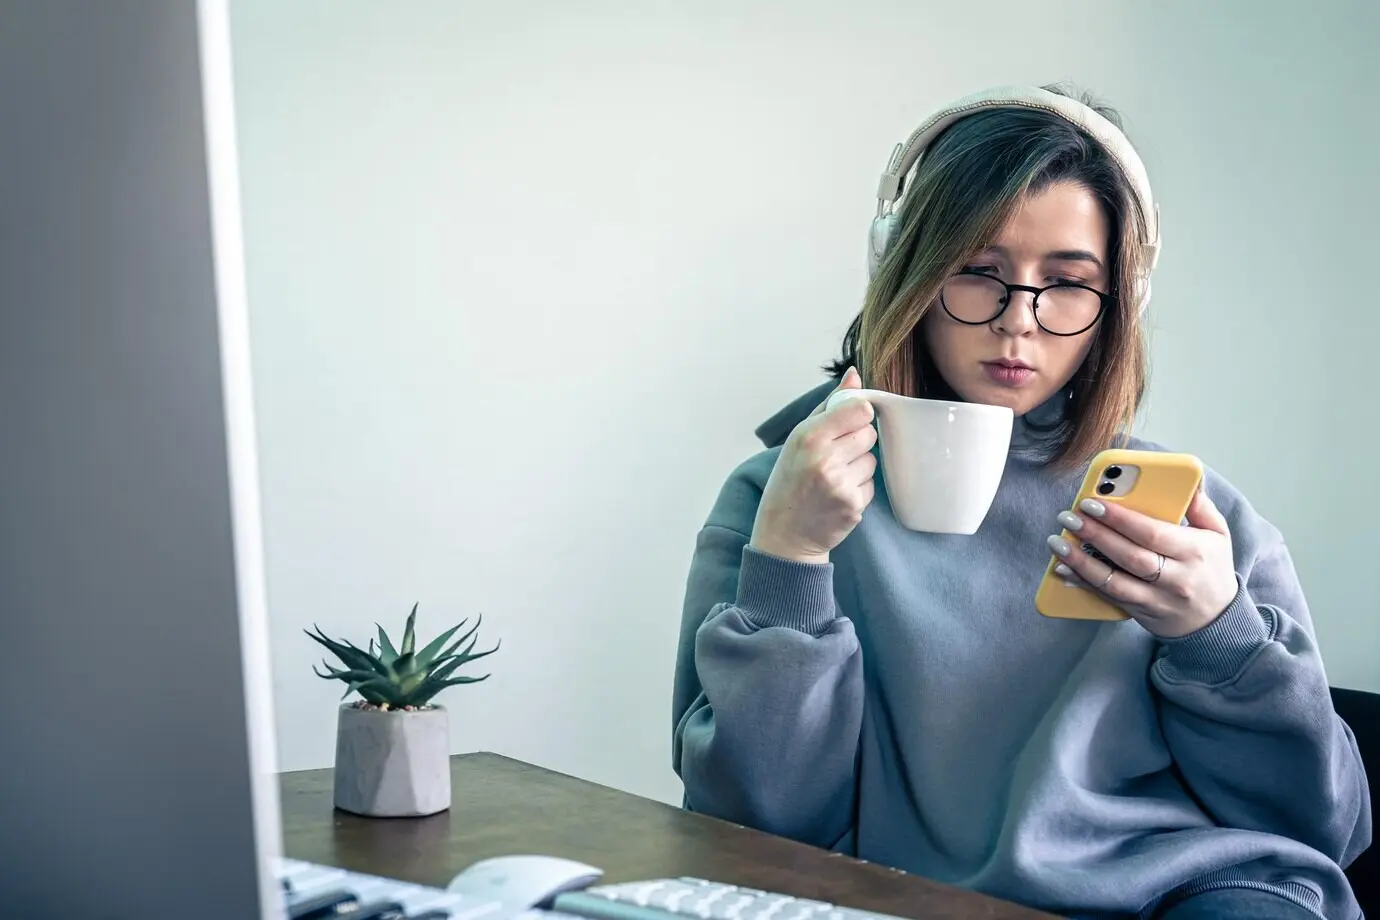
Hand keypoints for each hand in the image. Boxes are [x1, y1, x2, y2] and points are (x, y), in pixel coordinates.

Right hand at [750, 367, 878, 564]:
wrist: (785, 532)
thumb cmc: (790, 479)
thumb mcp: (799, 438)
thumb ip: (829, 405)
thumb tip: (854, 374)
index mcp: (809, 436)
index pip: (860, 410)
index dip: (857, 416)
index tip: (846, 426)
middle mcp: (824, 459)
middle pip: (869, 433)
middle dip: (857, 442)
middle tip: (835, 456)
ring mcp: (840, 484)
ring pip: (873, 459)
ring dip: (859, 466)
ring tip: (835, 477)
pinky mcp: (853, 506)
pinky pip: (872, 484)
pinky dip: (859, 488)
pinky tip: (838, 494)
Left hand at [1046, 488, 1239, 637]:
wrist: (1216, 621)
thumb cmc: (1212, 569)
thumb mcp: (1218, 535)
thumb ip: (1201, 506)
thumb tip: (1191, 477)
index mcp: (1194, 552)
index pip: (1152, 533)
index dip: (1120, 518)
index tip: (1092, 502)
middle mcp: (1176, 578)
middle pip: (1130, 556)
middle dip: (1095, 535)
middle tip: (1068, 516)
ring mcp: (1158, 599)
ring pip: (1115, 582)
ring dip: (1081, 562)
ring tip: (1057, 542)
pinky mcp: (1142, 613)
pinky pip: (1109, 597)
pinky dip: (1083, 583)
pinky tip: (1063, 569)